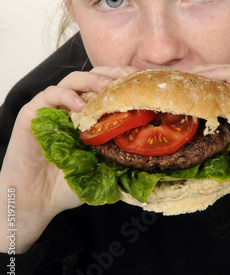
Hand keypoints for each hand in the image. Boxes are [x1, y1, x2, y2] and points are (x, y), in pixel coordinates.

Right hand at [0, 66, 138, 251]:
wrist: (37, 201)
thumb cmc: (68, 184)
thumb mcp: (102, 169)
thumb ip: (120, 157)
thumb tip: (152, 156)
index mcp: (89, 114)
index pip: (108, 86)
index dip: (123, 79)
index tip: (141, 78)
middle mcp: (71, 106)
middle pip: (93, 76)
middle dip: (112, 73)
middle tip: (128, 77)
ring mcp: (52, 107)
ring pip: (72, 80)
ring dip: (91, 80)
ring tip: (106, 86)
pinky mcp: (32, 113)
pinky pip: (49, 95)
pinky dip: (66, 96)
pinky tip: (80, 105)